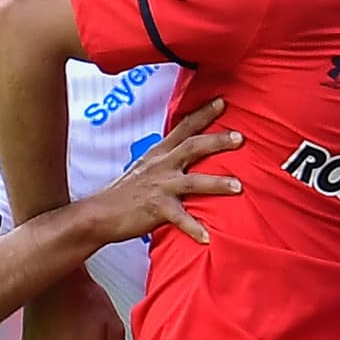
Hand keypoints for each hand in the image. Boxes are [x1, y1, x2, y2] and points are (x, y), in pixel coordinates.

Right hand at [76, 97, 242, 247]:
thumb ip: (166, 161)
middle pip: (193, 147)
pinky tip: (207, 238)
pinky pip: (180, 219)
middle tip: (240, 137)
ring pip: (193, 182)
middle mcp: (161, 166)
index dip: (203, 113)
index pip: (183, 127)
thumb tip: (185, 156)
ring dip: (217, 183)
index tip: (222, 102)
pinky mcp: (156, 209)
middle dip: (217, 141)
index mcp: (159, 154)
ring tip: (238, 186)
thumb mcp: (145, 168)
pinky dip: (194, 228)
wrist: (100, 213)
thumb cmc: (124, 193)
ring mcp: (160, 187)